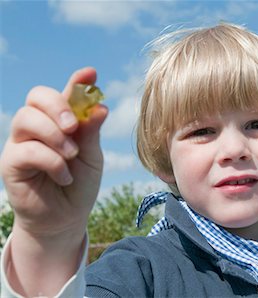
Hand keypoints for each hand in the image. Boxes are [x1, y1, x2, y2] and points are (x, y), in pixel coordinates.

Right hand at [0, 67, 107, 238]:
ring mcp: (22, 142)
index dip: (77, 81)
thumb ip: (91, 133)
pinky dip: (51, 161)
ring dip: (53, 135)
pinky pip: (26, 150)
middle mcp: (39, 126)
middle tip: (72, 126)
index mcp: (62, 121)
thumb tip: (100, 107)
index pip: (66, 94)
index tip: (90, 74)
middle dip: (57, 106)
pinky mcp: (11, 163)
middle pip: (37, 96)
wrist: (66, 217)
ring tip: (71, 155)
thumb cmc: (80, 183)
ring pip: (26, 118)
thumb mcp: (92, 157)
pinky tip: (64, 175)